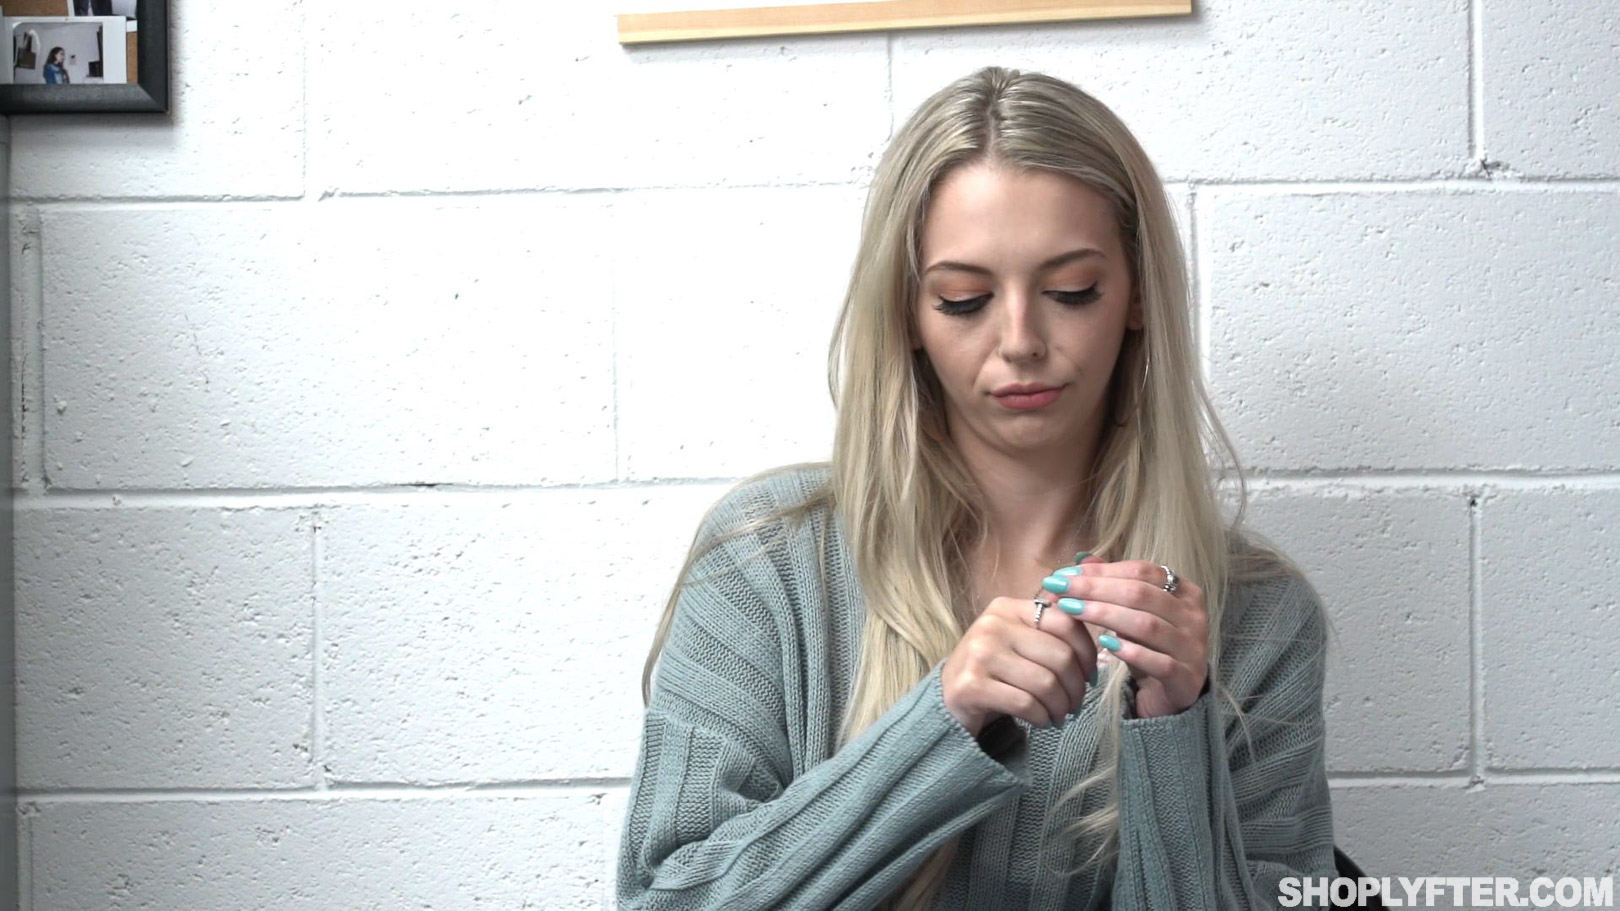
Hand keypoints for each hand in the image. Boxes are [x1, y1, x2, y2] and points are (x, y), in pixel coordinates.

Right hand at [940, 565, 1102, 736]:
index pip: (1065, 623)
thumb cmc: (993, 670)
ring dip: (1061, 707)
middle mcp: (991, 625)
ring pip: (1046, 683)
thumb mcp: (1017, 640)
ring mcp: (979, 654)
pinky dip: (1042, 718)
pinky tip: (1041, 721)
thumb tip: (1099, 633)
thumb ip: (1049, 630)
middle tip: (1075, 704)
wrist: (949, 698)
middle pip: (1060, 656)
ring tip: (1059, 715)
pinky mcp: (972, 686)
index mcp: (1007, 608)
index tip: (1090, 675)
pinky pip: (1026, 704)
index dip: (1087, 652)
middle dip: (1076, 687)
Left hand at [1040, 559, 1207, 717]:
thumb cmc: (1148, 646)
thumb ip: (1112, 584)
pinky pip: (1158, 662)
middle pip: (1141, 594)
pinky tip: (1105, 645)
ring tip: (1073, 610)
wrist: (1170, 695)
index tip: (1066, 573)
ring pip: (1146, 625)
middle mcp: (1193, 616)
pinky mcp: (1185, 678)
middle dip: (1096, 589)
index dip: (1102, 571)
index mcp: (1184, 591)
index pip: (1141, 571)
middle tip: (1060, 588)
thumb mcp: (1132, 612)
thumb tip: (1082, 558)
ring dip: (1105, 615)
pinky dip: (1130, 652)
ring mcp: (1192, 648)